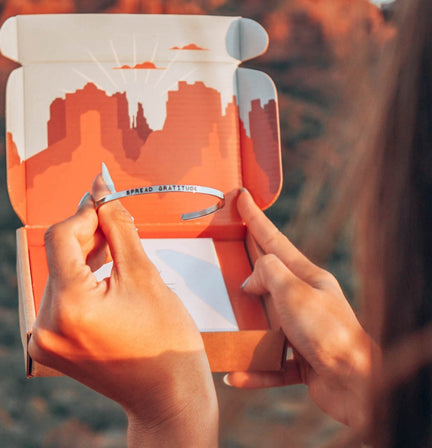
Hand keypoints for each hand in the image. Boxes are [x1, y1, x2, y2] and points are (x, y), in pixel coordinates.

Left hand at [29, 171, 217, 446]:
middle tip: (114, 213)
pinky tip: (104, 266)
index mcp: (69, 307)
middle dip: (87, 231)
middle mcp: (46, 325)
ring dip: (84, 254)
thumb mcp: (144, 273)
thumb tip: (101, 187)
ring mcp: (44, 339)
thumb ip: (117, 225)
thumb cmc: (165, 338)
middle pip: (59, 255)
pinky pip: (60, 296)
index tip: (107, 199)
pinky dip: (80, 278)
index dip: (86, 213)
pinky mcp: (49, 345)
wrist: (168, 397)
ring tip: (114, 241)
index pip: (62, 237)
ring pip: (60, 274)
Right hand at [224, 190, 376, 430]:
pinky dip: (253, 369)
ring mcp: (303, 332)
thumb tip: (251, 281)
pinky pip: (269, 363)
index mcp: (307, 277)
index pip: (274, 240)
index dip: (255, 218)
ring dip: (245, 329)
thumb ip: (268, 272)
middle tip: (226, 255)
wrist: (356, 384)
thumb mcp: (293, 290)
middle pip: (268, 280)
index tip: (242, 197)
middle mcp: (304, 301)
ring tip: (225, 326)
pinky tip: (234, 375)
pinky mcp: (301, 361)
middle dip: (247, 269)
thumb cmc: (329, 332)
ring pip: (265, 324)